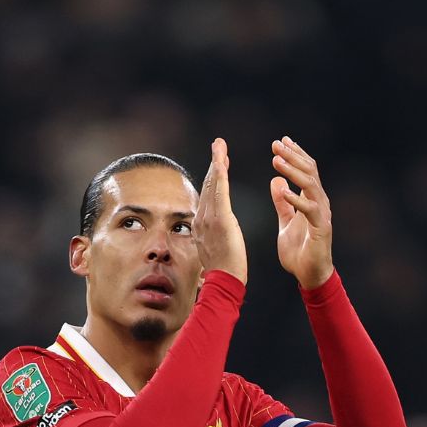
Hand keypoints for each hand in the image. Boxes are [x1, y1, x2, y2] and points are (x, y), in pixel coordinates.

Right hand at [195, 138, 247, 283]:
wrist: (224, 281)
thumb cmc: (225, 270)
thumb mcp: (215, 249)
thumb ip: (213, 237)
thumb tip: (213, 234)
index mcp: (202, 224)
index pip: (209, 194)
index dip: (214, 176)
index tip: (220, 162)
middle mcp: (202, 218)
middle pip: (209, 185)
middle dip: (214, 163)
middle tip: (219, 144)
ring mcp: (209, 218)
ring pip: (213, 185)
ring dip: (216, 162)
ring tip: (220, 145)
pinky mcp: (220, 220)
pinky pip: (219, 193)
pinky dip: (220, 175)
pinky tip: (221, 161)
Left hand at [270, 136, 333, 289]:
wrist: (310, 275)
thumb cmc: (299, 251)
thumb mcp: (286, 221)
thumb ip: (282, 202)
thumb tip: (275, 180)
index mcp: (311, 200)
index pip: (306, 170)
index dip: (295, 154)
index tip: (281, 140)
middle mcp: (320, 203)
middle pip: (309, 172)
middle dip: (293, 156)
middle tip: (276, 143)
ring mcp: (322, 215)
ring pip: (310, 185)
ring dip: (293, 171)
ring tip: (276, 160)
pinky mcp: (321, 228)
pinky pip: (309, 209)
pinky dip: (296, 198)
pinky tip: (283, 189)